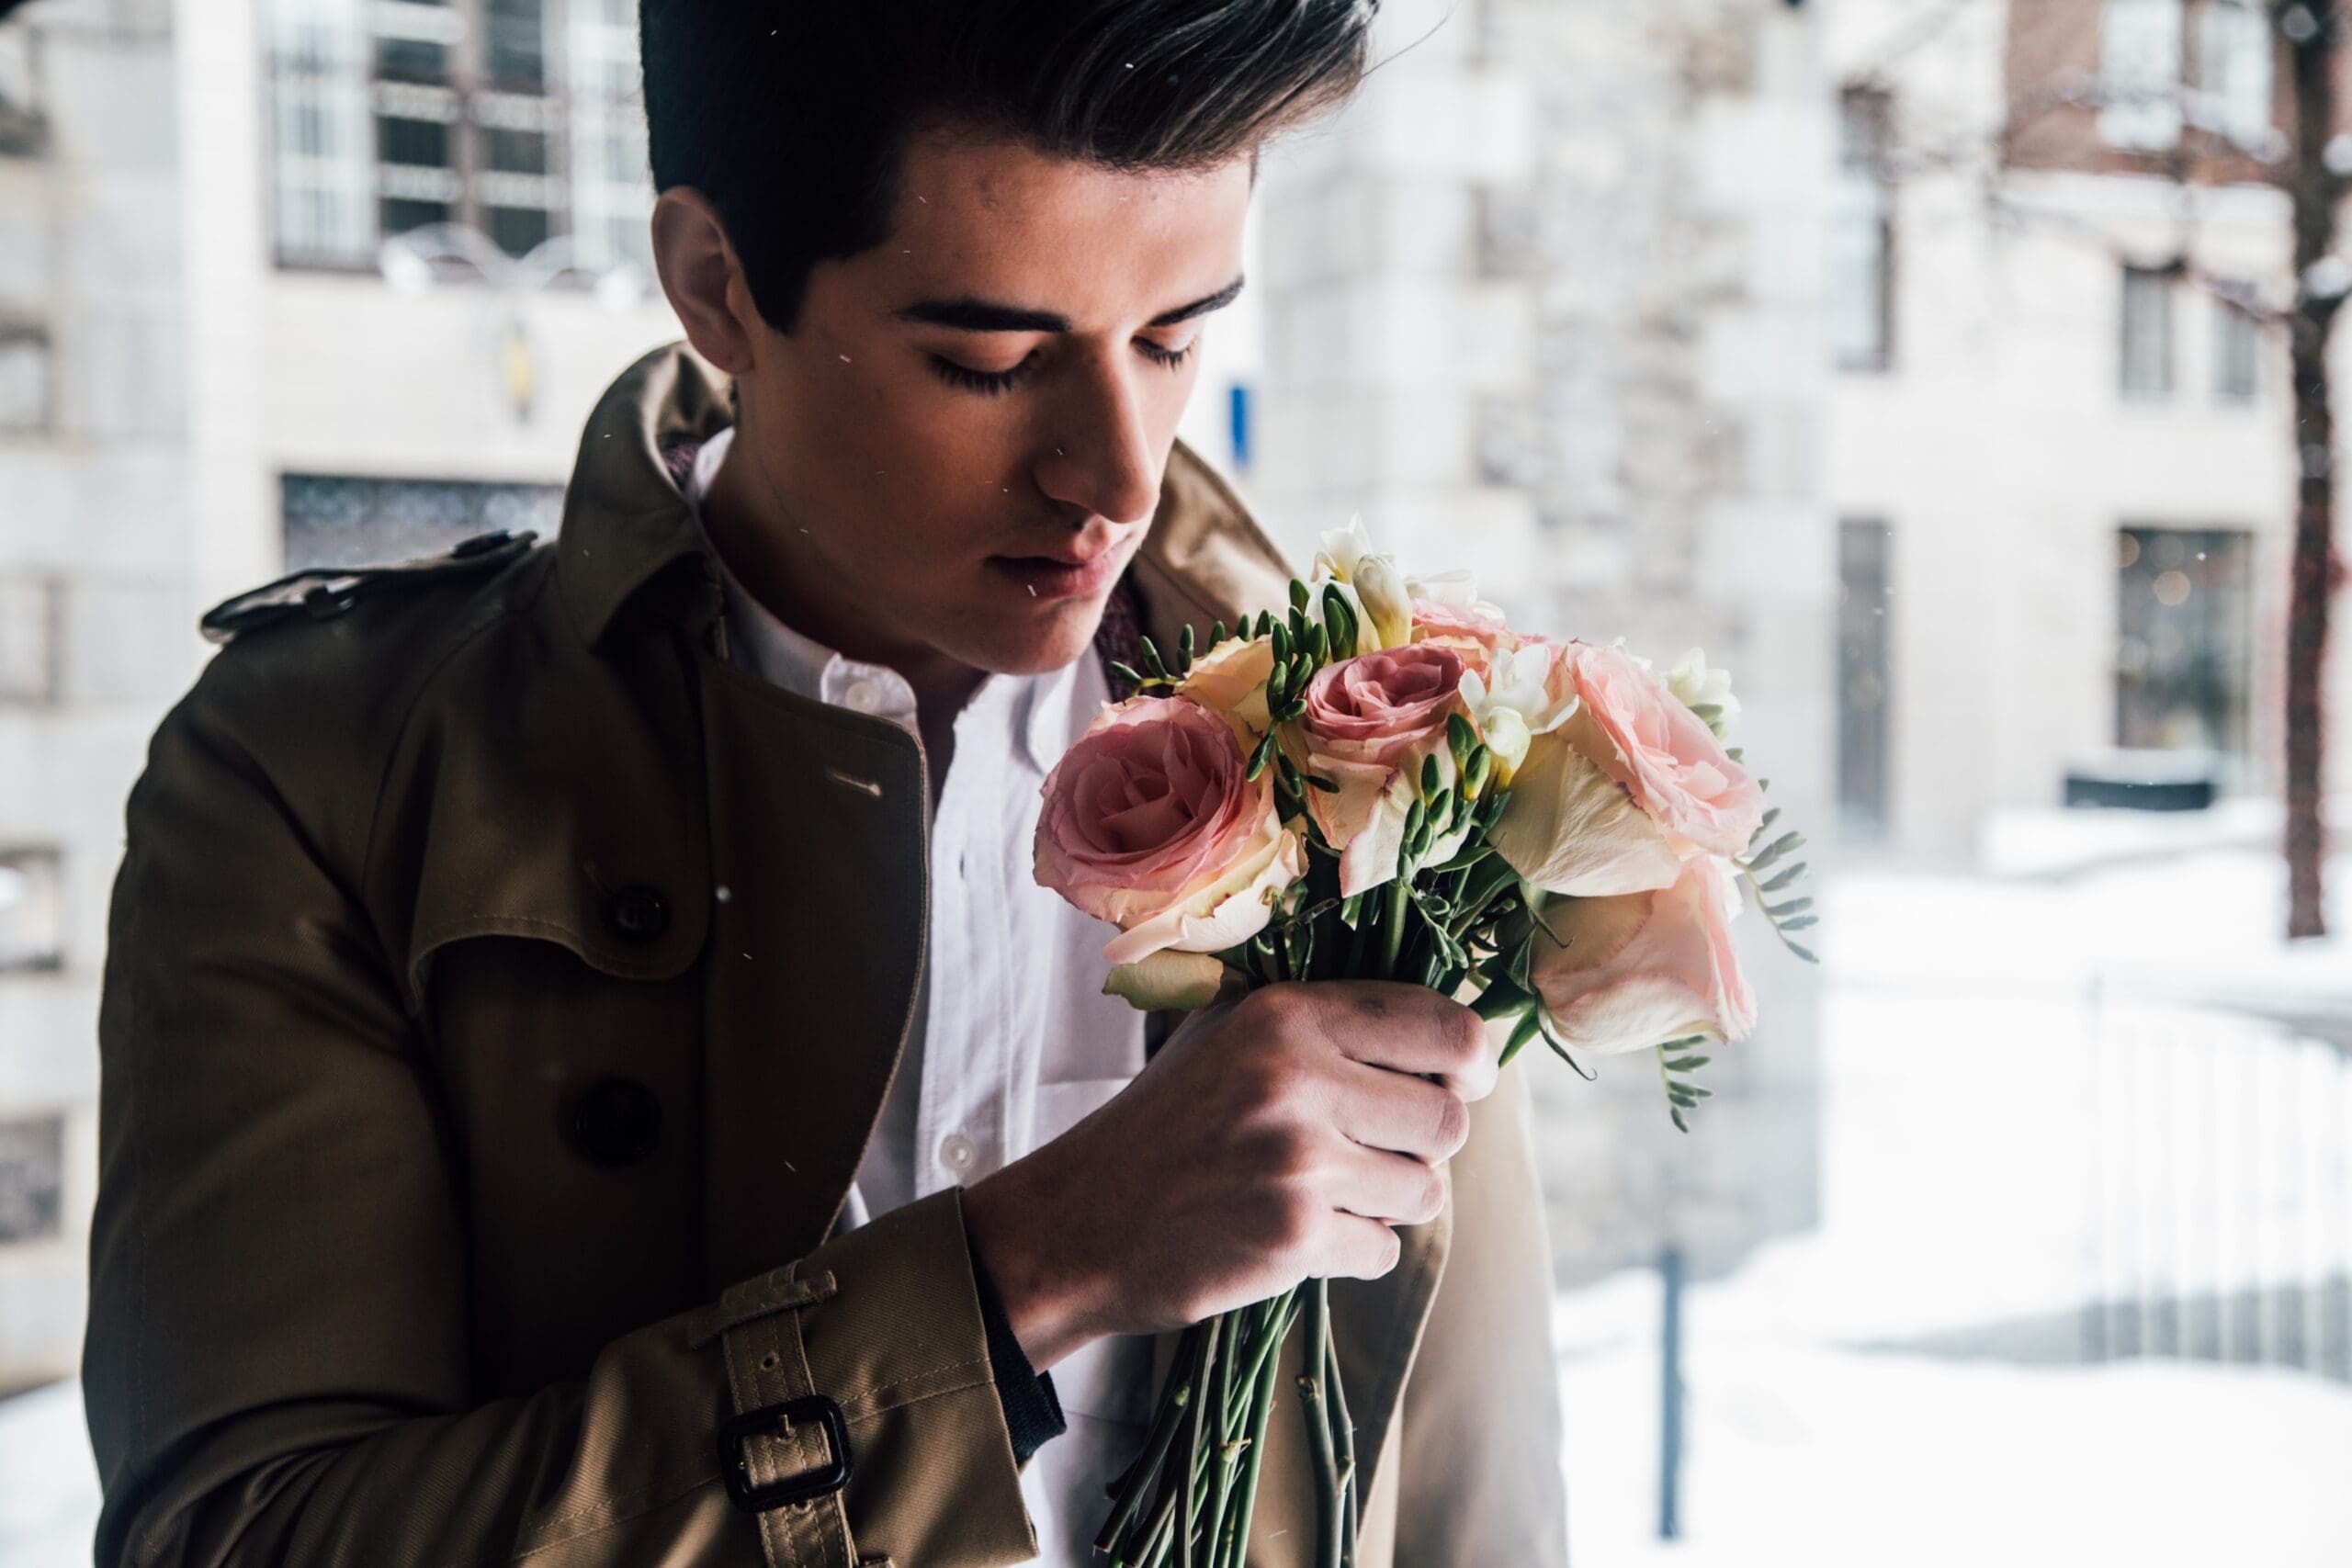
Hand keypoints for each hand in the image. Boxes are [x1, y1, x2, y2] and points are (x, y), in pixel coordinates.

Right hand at [961, 980, 1495, 1371]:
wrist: (1081, 1221)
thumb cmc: (1168, 1121)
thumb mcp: (1230, 1035)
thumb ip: (1330, 1025)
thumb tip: (1454, 1039)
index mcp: (1288, 1015)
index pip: (1445, 1027)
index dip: (1472, 1062)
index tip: (1461, 1083)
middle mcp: (1297, 1080)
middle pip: (1448, 1120)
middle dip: (1424, 1144)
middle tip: (1373, 1149)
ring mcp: (1298, 1163)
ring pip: (1425, 1190)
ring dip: (1391, 1201)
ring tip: (1327, 1191)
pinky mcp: (1294, 1239)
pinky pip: (1383, 1249)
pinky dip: (1354, 1249)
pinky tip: (1298, 1233)